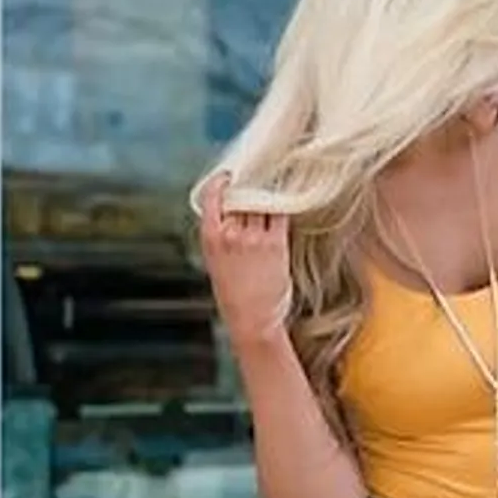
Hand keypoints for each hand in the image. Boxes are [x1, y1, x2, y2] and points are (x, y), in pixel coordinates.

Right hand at [199, 173, 291, 349]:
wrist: (253, 321)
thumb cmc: (236, 297)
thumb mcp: (217, 263)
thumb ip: (222, 237)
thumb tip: (233, 217)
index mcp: (210, 237)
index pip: (212, 196)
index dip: (222, 183)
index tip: (228, 176)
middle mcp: (230, 233)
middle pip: (240, 196)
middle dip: (249, 188)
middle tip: (259, 183)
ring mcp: (254, 237)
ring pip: (261, 202)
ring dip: (268, 194)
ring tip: (275, 190)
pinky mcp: (276, 244)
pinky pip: (280, 214)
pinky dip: (283, 205)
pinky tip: (287, 202)